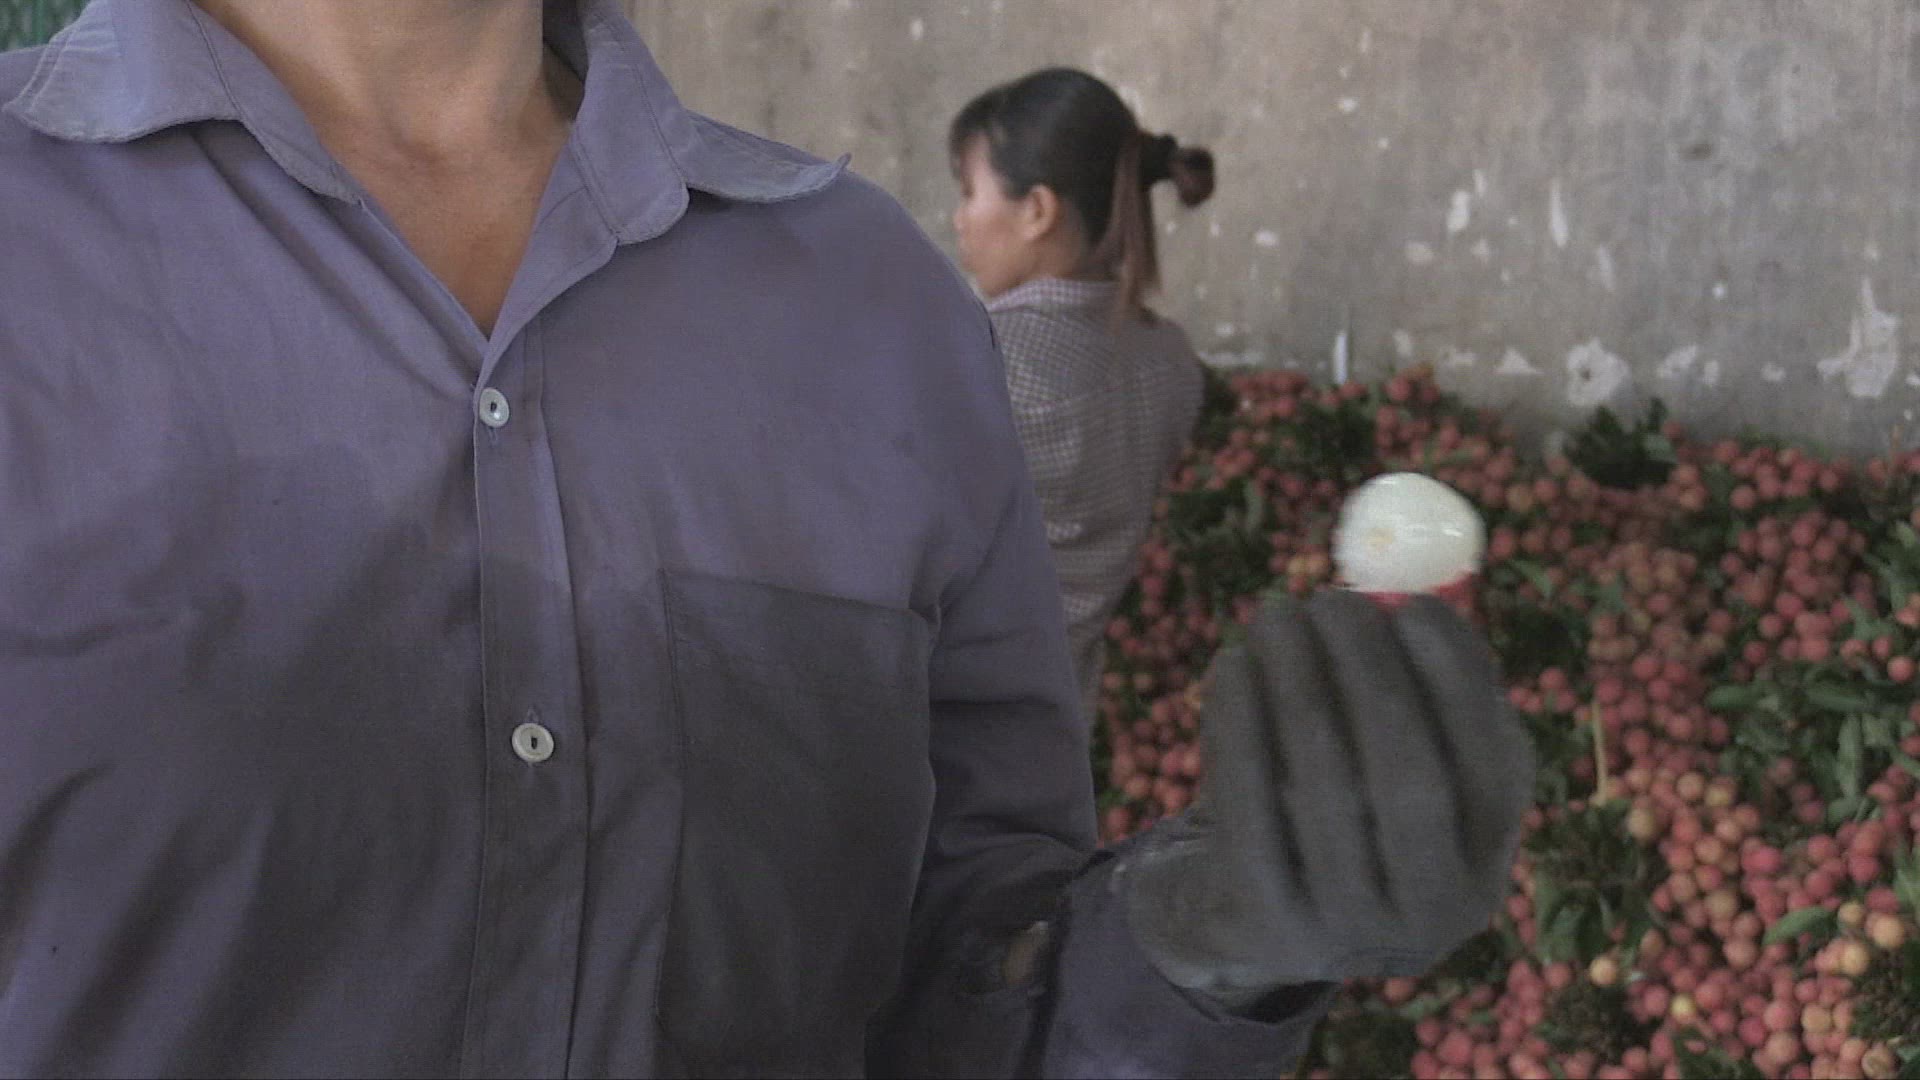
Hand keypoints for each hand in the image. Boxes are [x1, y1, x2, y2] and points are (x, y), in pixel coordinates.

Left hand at [1120, 590, 1533, 1000]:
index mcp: (1483, 868)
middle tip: (1329, 600)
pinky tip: (1232, 664)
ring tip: (1274, 617)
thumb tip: (1413, 597)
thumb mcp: (1397, 774)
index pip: (1490, 770)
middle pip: (1409, 781)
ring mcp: (1348, 930)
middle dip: (1370, 674)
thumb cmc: (1338, 814)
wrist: (1248, 922)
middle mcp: (1431, 916)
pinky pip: (1249, 809)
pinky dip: (1239, 725)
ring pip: (1323, 789)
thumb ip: (1422, 697)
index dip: (1457, 685)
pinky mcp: (1267, 925)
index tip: (1411, 605)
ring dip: (1296, 682)